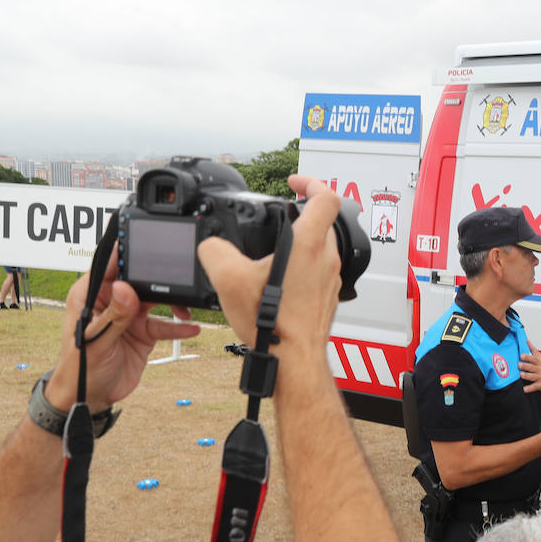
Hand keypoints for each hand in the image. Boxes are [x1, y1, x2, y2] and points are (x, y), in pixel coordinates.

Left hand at [45, 253, 199, 411]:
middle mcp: (111, 301)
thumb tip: (124, 288)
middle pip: (140, 279)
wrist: (92, 397)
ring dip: (174, 303)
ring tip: (186, 311)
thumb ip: (113, 316)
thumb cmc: (80, 369)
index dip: (129, 255)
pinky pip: (165, 324)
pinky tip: (192, 327)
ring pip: (156, 299)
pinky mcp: (143, 331)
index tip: (150, 248)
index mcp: (91, 294)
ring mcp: (129, 315)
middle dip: (160, 280)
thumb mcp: (96, 341)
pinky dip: (179, 326)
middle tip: (179, 283)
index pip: (111, 265)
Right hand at [196, 174, 342, 362]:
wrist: (293, 360)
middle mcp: (326, 259)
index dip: (309, 181)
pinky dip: (303, 267)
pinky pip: (319, 272)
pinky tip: (279, 280)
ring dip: (302, 241)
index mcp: (309, 244)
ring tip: (275, 250)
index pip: (325, 196)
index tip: (292, 182)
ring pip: (322, 247)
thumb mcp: (229, 280)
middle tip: (280, 216)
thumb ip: (215, 251)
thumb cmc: (272, 325)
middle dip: (302, 213)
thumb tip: (211, 245)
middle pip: (324, 221)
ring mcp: (330, 279)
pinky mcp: (327, 298)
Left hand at [519, 340, 540, 396]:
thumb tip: (527, 341)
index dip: (527, 357)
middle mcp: (540, 369)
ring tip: (521, 375)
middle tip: (519, 365)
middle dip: (525, 366)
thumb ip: (533, 350)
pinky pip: (535, 387)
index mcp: (540, 362)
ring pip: (533, 376)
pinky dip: (529, 388)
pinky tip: (524, 389)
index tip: (521, 356)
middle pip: (532, 367)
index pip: (533, 358)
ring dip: (527, 376)